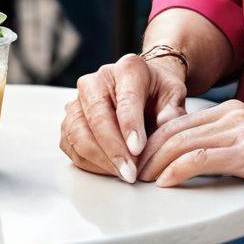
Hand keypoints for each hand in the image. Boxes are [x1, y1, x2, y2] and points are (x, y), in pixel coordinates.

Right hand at [60, 53, 187, 181]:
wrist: (143, 89)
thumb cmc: (158, 92)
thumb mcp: (174, 94)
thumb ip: (172, 109)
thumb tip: (166, 124)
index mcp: (127, 68)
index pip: (125, 98)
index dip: (130, 125)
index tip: (138, 149)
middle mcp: (96, 80)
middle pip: (97, 117)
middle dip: (114, 150)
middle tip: (131, 173)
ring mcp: (77, 101)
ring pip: (79, 134)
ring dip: (101, 160)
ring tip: (123, 174)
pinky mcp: (69, 121)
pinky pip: (72, 147)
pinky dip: (90, 163)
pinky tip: (110, 170)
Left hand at [136, 100, 243, 207]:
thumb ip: (226, 149)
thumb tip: (189, 165)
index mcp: (235, 111)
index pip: (180, 123)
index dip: (152, 142)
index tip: (135, 163)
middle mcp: (236, 114)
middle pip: (175, 130)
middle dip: (146, 152)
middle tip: (128, 174)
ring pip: (183, 143)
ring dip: (154, 164)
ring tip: (138, 181)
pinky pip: (202, 159)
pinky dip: (176, 171)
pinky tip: (164, 184)